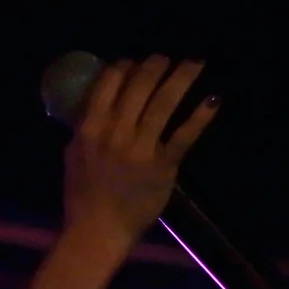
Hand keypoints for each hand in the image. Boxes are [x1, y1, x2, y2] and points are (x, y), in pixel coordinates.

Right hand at [61, 56, 217, 257]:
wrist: (97, 231)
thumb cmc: (82, 196)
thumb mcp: (74, 156)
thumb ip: (84, 130)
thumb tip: (94, 108)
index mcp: (91, 128)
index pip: (109, 84)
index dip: (124, 67)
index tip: (133, 63)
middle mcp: (116, 132)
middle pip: (139, 86)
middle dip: (155, 65)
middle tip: (166, 57)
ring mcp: (141, 148)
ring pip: (164, 103)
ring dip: (181, 78)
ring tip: (195, 62)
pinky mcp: (162, 165)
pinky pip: (184, 136)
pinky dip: (200, 116)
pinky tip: (213, 100)